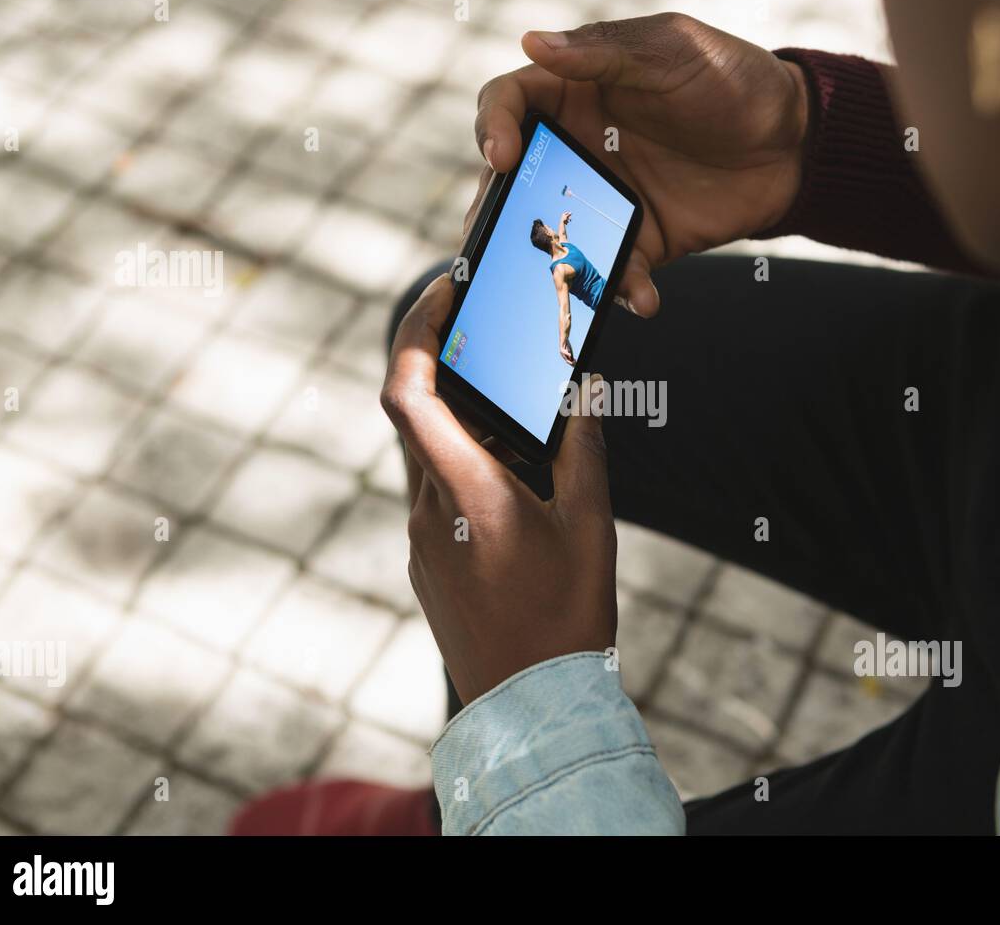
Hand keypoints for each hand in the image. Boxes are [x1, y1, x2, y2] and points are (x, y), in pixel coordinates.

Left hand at [380, 275, 617, 704]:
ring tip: (521, 421)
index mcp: (467, 491)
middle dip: (447, 364)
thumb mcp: (590, 525)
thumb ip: (584, 448)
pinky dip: (465, 466)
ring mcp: (419, 538)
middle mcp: (427, 509)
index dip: (416, 331)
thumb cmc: (565, 618)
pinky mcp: (424, 561)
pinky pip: (435, 492)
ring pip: (427, 453)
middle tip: (490, 335)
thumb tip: (583, 387)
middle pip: (416, 412)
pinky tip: (516, 484)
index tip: (446, 293)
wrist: (531, 707)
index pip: (409, 392)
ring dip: (465, 423)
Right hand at [467, 12, 808, 317]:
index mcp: (576, 90)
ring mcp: (605, 198)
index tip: (503, 155)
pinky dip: (623, 289)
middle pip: (515, 179)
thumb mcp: (673, 52)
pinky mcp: (639, 241)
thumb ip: (605, 53)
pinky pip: (616, 271)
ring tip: (561, 281)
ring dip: (552, 262)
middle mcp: (579, 146)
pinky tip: (644, 299)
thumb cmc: (734, 79)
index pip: (509, 103)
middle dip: (498, 209)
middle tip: (494, 234)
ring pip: (556, 235)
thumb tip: (531, 43)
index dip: (492, 126)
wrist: (794, 144)